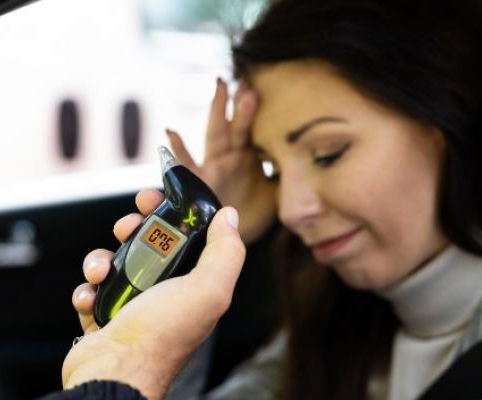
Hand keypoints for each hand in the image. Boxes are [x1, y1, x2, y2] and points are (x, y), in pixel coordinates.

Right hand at [63, 204, 244, 399]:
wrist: (115, 375)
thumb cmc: (161, 335)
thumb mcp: (207, 290)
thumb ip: (225, 252)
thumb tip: (230, 216)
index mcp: (194, 288)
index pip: (186, 239)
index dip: (171, 213)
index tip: (153, 197)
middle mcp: (165, 297)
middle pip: (148, 246)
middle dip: (132, 229)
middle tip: (124, 226)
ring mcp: (132, 309)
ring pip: (115, 265)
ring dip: (102, 260)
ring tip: (100, 272)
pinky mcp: (103, 319)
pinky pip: (92, 291)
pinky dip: (86, 290)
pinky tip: (89, 299)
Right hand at [166, 79, 276, 243]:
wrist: (236, 239)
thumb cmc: (255, 213)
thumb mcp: (277, 192)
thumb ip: (287, 174)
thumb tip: (311, 158)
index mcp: (247, 156)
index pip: (252, 126)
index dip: (255, 107)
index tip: (260, 83)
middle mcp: (228, 157)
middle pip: (233, 124)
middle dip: (237, 101)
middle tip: (244, 77)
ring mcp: (212, 168)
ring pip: (215, 135)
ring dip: (218, 111)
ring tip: (219, 87)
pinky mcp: (199, 183)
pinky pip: (186, 165)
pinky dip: (177, 149)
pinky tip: (171, 132)